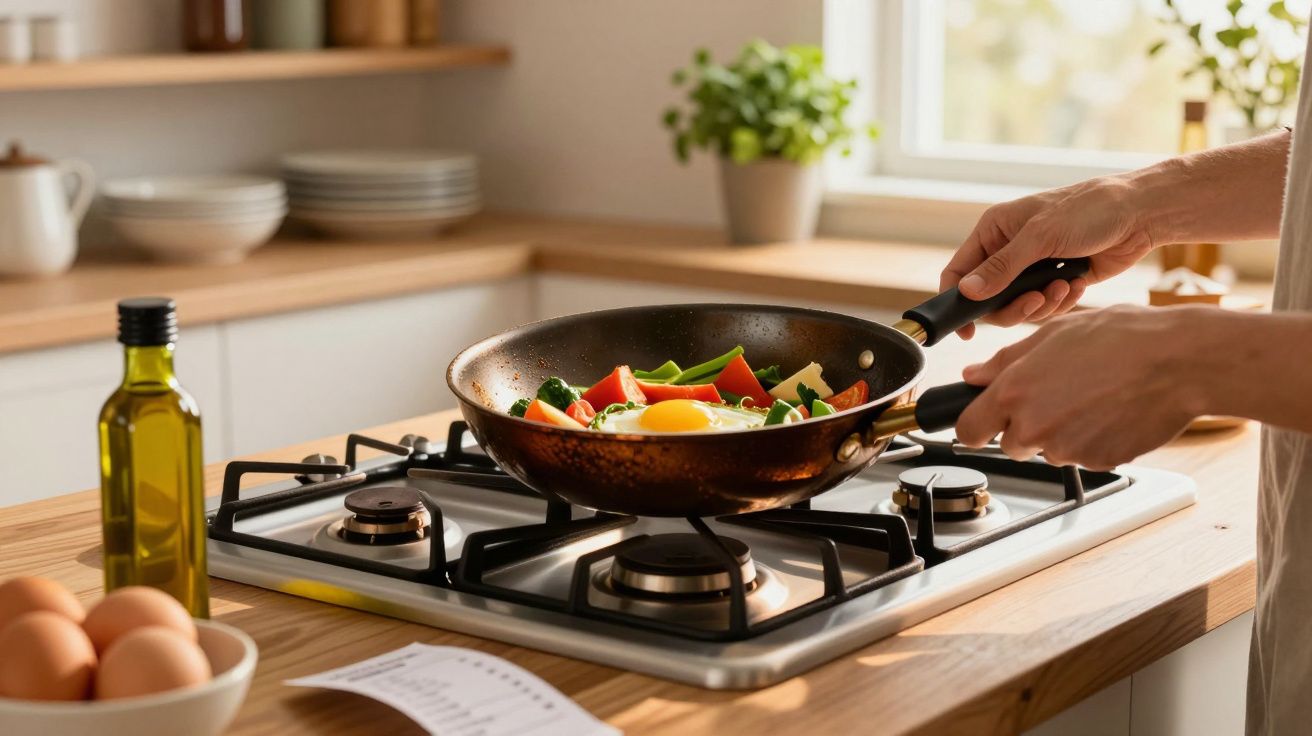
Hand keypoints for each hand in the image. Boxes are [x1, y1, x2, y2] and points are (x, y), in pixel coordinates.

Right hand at [941, 176, 1154, 339]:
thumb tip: (966, 292)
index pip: (959, 271)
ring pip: (1018, 307)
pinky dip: (1061, 301)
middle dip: (1014, 306)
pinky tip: (1077, 283)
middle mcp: (1009, 250)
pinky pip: (1045, 306)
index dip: (957, 300)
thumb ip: (1002, 268)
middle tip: (1036, 301)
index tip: (966, 329)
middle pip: (989, 299)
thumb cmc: (1088, 210)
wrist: (1139, 214)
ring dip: (1042, 303)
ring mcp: (1033, 267)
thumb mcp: (1040, 237)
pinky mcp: (1056, 281)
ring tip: (1064, 287)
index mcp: (994, 231)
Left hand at [954, 305, 1210, 469]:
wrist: (1180, 361)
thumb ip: (1005, 361)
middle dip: (1025, 425)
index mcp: (1014, 392)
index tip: (985, 419)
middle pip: (1010, 443)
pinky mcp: (1098, 463)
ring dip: (1061, 431)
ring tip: (1093, 395)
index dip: (976, 424)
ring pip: (1049, 450)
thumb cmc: (1122, 338)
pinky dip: (1092, 439)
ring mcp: (1067, 449)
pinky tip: (1111, 411)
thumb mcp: (1053, 334)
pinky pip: (1083, 456)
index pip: (969, 430)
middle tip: (1059, 394)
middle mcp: (1035, 426)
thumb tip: (973, 376)